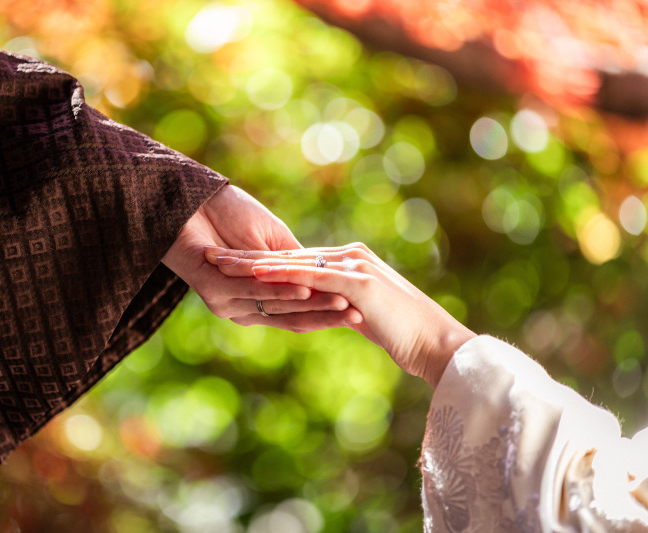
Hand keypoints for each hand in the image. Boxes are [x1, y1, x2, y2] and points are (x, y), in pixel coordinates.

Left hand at [161, 185, 361, 331]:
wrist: (186, 200)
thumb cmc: (228, 214)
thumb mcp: (271, 241)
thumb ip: (293, 262)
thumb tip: (321, 279)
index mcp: (255, 298)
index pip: (298, 310)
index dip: (328, 311)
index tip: (362, 312)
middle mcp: (241, 306)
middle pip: (291, 316)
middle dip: (326, 316)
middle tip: (361, 318)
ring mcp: (226, 300)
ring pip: (276, 306)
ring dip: (310, 306)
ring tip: (343, 306)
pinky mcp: (212, 289)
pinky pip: (253, 291)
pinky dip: (281, 290)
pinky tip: (305, 289)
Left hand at [211, 242, 474, 386]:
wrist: (435, 342)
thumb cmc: (404, 333)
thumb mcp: (364, 314)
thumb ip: (341, 304)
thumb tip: (323, 308)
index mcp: (349, 262)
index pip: (296, 260)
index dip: (262, 261)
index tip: (231, 262)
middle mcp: (349, 257)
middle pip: (289, 256)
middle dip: (249, 257)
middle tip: (213, 254)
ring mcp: (354, 266)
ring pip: (294, 262)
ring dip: (256, 262)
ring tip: (223, 260)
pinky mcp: (358, 281)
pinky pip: (312, 276)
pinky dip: (284, 273)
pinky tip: (257, 273)